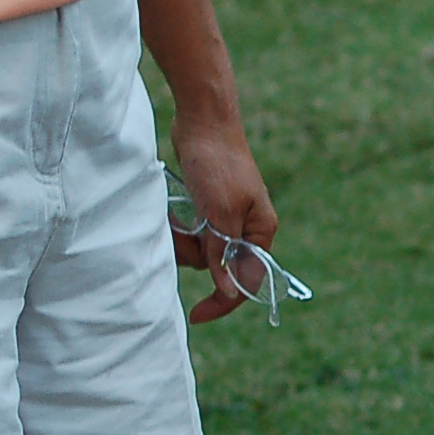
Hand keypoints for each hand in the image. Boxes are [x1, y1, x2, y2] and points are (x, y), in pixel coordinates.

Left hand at [168, 118, 277, 324]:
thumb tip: (227, 290)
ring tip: (172, 220)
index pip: (247, 281)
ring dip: (182, 242)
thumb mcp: (219, 213)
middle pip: (219, 268)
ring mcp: (226, 219)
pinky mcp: (207, 208)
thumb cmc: (218, 163)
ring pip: (200, 252)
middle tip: (180, 235)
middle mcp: (247, 229)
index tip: (196, 315)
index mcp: (261, 231)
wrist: (202, 119)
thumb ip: (221, 253)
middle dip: (194, 257)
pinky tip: (172, 215)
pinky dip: (179, 230)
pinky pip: (191, 235)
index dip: (223, 301)